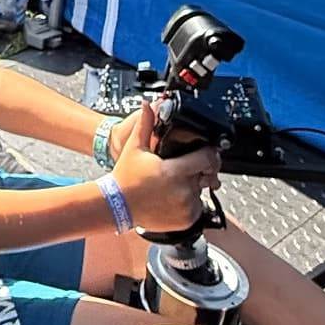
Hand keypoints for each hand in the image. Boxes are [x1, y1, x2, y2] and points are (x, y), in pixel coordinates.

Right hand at [110, 101, 221, 235]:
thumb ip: (146, 124)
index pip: (207, 159)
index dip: (208, 153)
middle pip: (207, 175)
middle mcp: (183, 191)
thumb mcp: (134, 148)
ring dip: (195, 186)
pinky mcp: (186, 220)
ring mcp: (185, 207)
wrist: (116, 206)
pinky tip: (174, 197)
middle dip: (201, 170)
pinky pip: (197, 207)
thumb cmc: (125, 177)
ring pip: (202, 191)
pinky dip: (190, 202)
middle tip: (186, 168)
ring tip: (176, 184)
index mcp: (173, 171)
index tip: (204, 151)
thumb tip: (148, 104)